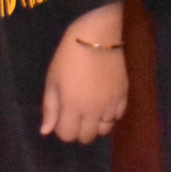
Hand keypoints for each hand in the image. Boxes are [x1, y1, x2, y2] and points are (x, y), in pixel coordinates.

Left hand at [40, 2, 128, 144]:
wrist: (99, 35)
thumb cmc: (69, 55)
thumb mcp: (53, 80)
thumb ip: (50, 107)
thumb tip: (46, 131)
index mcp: (72, 106)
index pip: (67, 135)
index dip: (61, 130)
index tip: (61, 118)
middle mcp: (93, 109)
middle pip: (86, 137)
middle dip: (78, 131)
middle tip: (75, 116)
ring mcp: (111, 102)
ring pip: (104, 129)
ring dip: (96, 124)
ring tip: (91, 111)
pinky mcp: (124, 93)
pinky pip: (118, 115)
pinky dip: (110, 115)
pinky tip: (105, 104)